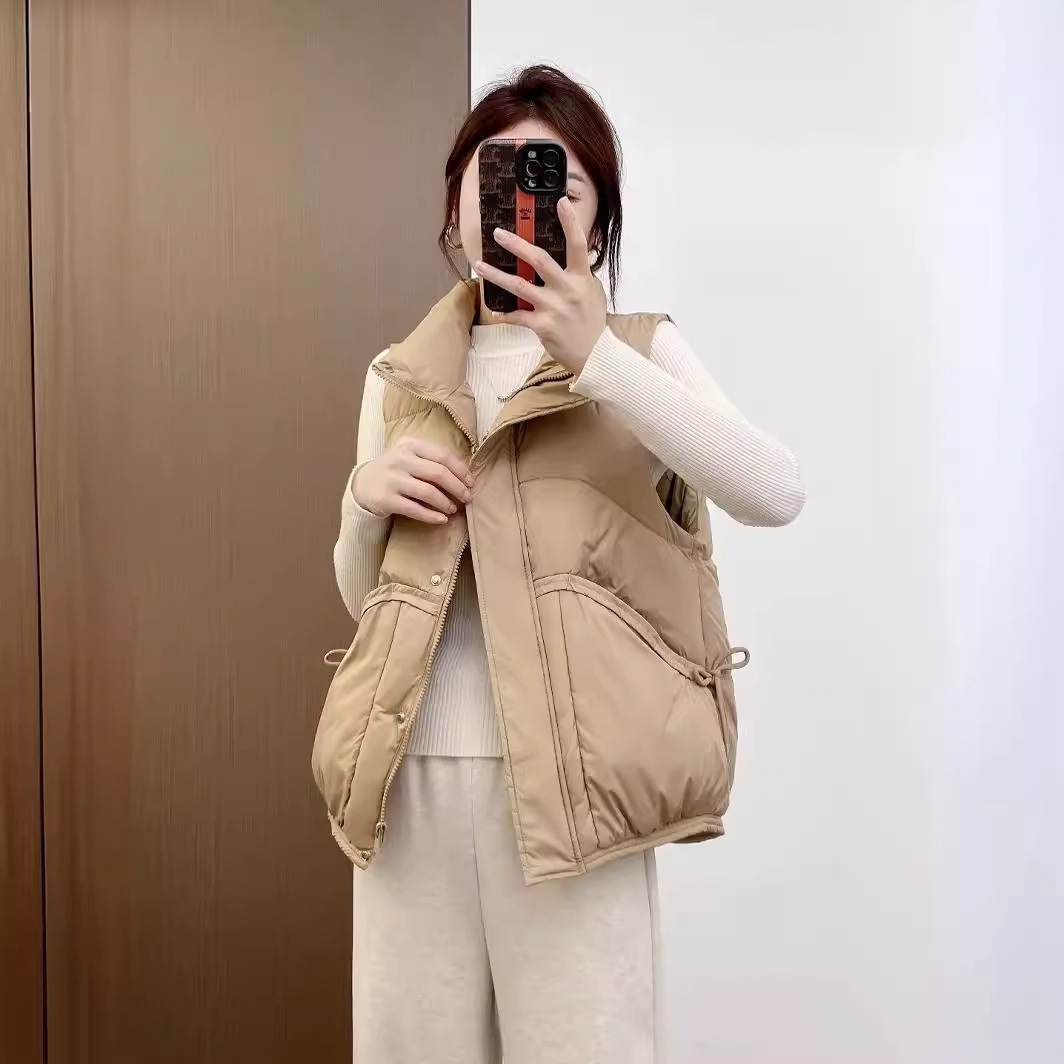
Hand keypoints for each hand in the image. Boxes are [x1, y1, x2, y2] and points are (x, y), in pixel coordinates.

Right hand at [353, 438, 473, 523]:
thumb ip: (431, 460)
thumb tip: (464, 475)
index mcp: (410, 444)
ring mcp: (392, 479)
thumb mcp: (409, 456)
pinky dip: (431, 516)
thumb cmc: (395, 470)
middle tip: (467, 497)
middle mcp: (400, 460)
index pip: (443, 456)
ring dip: (445, 502)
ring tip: (453, 509)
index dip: (461, 470)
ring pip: (428, 492)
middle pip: (438, 474)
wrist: (363, 485)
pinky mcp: (386, 499)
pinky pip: (415, 509)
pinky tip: (441, 519)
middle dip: (457, 487)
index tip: (471, 482)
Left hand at [475, 197, 606, 373]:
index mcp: (581, 278)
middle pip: (539, 260)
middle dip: (517, 245)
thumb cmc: (592, 322)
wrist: (595, 353)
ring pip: (519, 286)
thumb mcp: (593, 292)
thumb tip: (572, 256)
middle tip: (499, 234)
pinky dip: (506, 314)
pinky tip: (496, 310)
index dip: (570, 222)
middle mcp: (566, 289)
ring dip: (496, 275)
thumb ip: (580, 273)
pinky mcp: (542, 325)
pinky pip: (518, 316)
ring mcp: (553, 307)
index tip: (560, 202)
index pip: (578, 244)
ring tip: (479, 265)